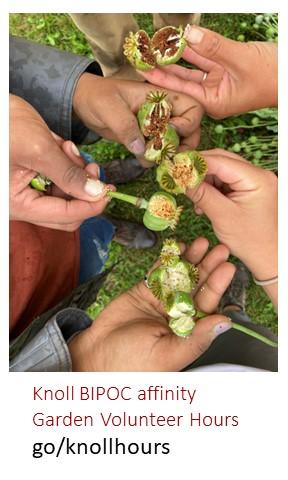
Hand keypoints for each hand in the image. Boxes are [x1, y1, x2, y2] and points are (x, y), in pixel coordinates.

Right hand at [10, 95, 113, 229]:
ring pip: (66, 192)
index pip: (67, 216)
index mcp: (20, 205)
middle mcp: (24, 204)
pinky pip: (58, 179)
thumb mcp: (39, 149)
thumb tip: (97, 193)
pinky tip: (61, 146)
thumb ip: (69, 174)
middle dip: (83, 187)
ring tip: (67, 147)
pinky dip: (65, 163)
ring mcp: (27, 192)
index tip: (109, 190)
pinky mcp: (31, 179)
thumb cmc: (3, 126)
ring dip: (74, 170)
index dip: (92, 205)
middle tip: (91, 166)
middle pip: (68, 211)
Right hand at [69, 238, 234, 370]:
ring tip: (202, 242)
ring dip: (191, 260)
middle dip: (208, 267)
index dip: (217, 285)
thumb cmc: (133, 364)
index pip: (207, 304)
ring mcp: (161, 301)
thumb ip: (196, 338)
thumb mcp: (168, 354)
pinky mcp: (144, 291)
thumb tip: (226, 322)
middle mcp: (178, 314)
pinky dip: (168, 260)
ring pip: (180, 276)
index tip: (228, 268)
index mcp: (188, 330)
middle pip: (197, 286)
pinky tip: (179, 247)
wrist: (97, 357)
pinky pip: (158, 272)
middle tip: (220, 249)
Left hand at [73, 73, 203, 160]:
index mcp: (162, 97)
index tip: (168, 131)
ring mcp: (157, 127)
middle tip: (164, 156)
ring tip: (149, 159)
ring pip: (177, 144)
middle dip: (182, 146)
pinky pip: (160, 152)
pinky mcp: (147, 139)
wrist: (83, 104)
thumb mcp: (109, 107)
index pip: (193, 109)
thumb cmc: (97, 97)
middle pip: (191, 131)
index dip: (187, 124)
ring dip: (167, 156)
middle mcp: (165, 112)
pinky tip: (142, 160)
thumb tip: (141, 148)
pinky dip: (155, 160)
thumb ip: (125, 125)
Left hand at [140, 26, 276, 118]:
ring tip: (154, 47)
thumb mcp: (241, 60)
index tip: (143, 70)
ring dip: (175, 56)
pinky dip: (193, 49)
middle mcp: (213, 95)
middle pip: (182, 80)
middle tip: (142, 58)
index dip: (161, 80)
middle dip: (163, 68)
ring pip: (192, 67)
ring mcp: (218, 82)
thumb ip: (213, 47)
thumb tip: (187, 34)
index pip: (181, 91)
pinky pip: (204, 58)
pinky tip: (177, 41)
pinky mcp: (225, 70)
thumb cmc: (273, 75)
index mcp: (214, 103)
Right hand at [187, 149, 276, 297]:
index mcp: (256, 178)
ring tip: (194, 198)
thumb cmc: (250, 240)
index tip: (175, 166)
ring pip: (222, 171)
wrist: (268, 257)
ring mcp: (255, 181)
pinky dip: (212, 189)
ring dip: (205, 182)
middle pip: (222, 161)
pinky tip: (203, 203)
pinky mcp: (250, 190)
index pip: (221, 160)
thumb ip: (201, 194)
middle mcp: (258, 175)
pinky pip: (227, 182)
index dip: (196, 162)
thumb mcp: (222, 216)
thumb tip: (181, 179)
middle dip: (199, 170)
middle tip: (179, 178)